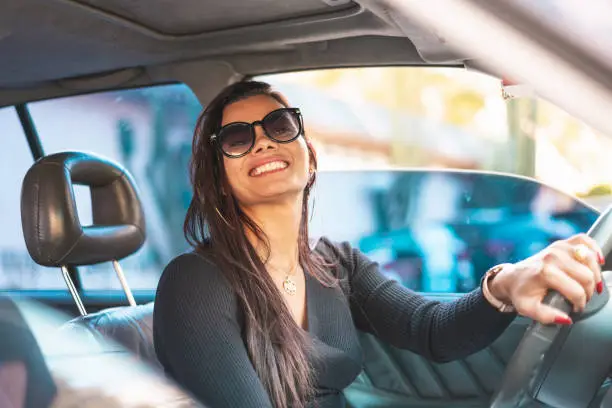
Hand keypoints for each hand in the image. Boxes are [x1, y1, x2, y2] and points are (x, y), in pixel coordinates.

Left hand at [489, 233, 603, 324]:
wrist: (512, 277)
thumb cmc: (520, 292)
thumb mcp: (528, 308)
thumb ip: (546, 316)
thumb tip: (566, 319)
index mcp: (545, 273)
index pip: (577, 292)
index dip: (580, 304)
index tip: (575, 308)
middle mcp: (553, 257)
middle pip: (587, 277)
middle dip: (589, 292)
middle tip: (581, 298)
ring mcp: (558, 248)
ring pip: (590, 260)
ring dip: (595, 274)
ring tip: (588, 285)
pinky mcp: (562, 243)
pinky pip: (585, 241)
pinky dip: (594, 250)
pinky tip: (596, 262)